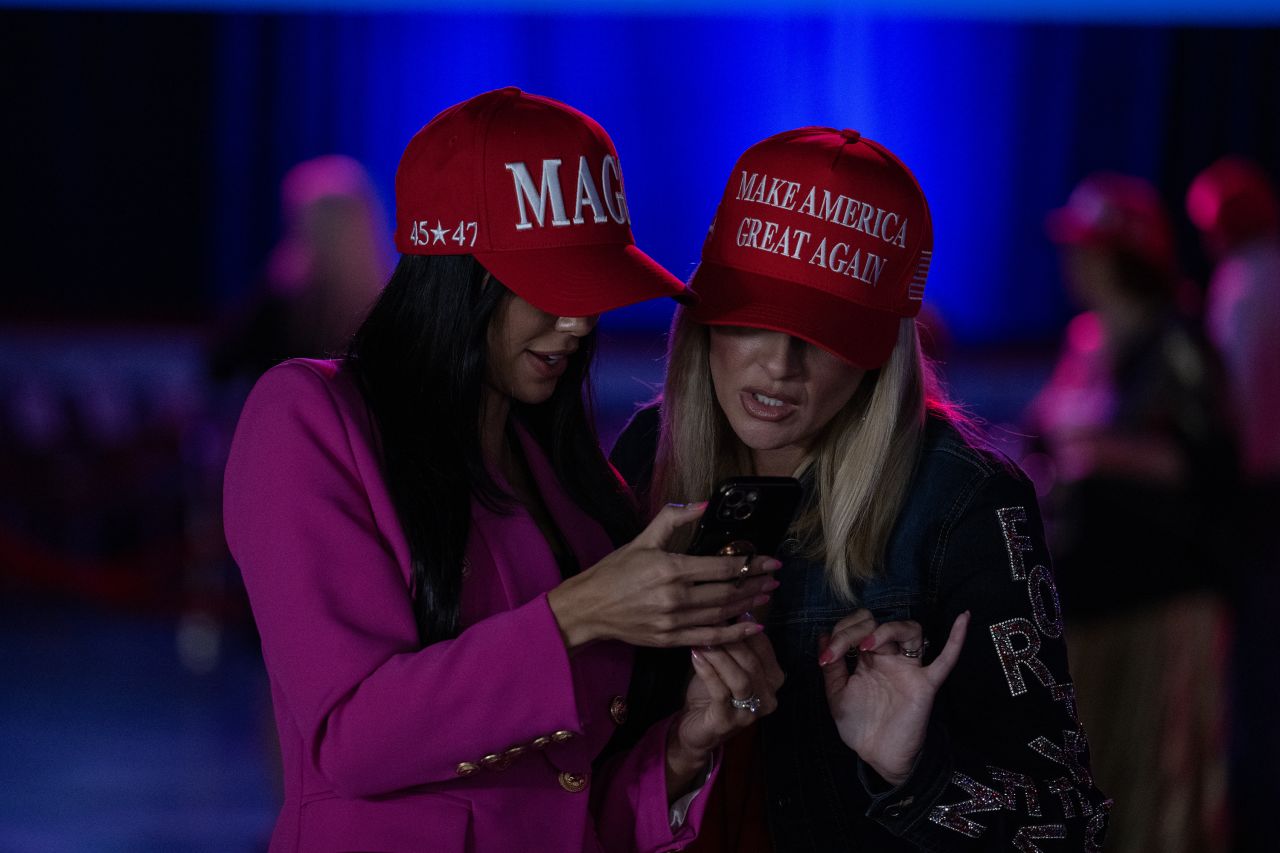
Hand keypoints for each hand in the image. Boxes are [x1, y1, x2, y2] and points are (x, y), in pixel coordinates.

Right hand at [547, 503, 781, 650]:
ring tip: (766, 596)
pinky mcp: (670, 639)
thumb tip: (703, 504)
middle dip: (756, 585)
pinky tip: (751, 627)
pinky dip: (733, 634)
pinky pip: (709, 638)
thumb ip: (674, 519)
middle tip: (774, 580)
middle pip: (728, 592)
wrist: (589, 607)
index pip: (723, 565)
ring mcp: (674, 621)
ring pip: (722, 614)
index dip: (752, 563)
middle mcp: (675, 596)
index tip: (771, 562)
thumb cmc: (615, 571)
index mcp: (671, 568)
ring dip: (748, 605)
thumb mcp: (643, 539)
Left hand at [666, 622, 784, 793]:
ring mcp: (751, 713)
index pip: (764, 647)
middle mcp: (769, 697)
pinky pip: (720, 691)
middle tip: (711, 621)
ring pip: (739, 677)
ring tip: (702, 638)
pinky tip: (695, 654)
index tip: (728, 609)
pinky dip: (707, 670)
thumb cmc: (712, 691)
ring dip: (719, 654)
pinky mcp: (729, 722)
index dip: (746, 627)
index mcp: (774, 679)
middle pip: (752, 661)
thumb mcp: (726, 663)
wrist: (696, 728)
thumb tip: (729, 609)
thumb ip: (732, 643)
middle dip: (731, 639)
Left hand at [818, 609, 968, 786]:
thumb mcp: (837, 695)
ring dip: (889, 629)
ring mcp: (908, 669)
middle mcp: (889, 658)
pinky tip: (963, 619)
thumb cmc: (860, 726)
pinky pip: (946, 660)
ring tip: (868, 644)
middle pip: (880, 623)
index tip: (826, 657)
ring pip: (911, 631)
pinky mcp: (925, 685)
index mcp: (867, 658)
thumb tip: (824, 636)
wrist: (878, 756)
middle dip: (856, 629)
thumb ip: (832, 668)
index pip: (858, 628)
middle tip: (841, 648)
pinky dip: (956, 640)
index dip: (840, 634)